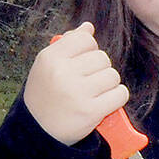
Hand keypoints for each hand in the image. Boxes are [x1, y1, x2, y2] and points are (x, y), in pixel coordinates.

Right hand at [23, 22, 128, 145]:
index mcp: (50, 58)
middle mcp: (62, 73)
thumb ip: (68, 44)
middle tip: (87, 82)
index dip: (89, 50)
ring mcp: (77, 92)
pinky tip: (104, 102)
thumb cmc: (46, 94)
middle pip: (102, 57)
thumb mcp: (47, 66)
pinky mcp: (91, 111)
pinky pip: (120, 94)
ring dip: (108, 84)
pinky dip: (116, 98)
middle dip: (100, 69)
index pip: (85, 39)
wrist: (39, 131)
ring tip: (94, 93)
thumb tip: (88, 26)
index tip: (83, 63)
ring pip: (113, 75)